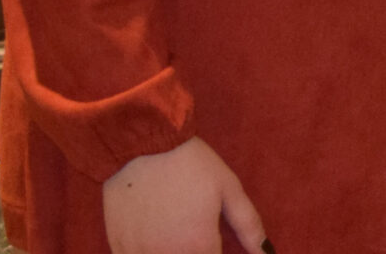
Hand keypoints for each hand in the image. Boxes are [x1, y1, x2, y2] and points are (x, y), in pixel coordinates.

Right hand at [102, 137, 267, 253]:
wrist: (141, 143)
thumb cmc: (191, 163)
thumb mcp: (228, 189)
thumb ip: (249, 226)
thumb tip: (266, 253)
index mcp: (198, 247)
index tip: (213, 241)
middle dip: (197, 253)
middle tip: (194, 232)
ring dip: (173, 251)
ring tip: (177, 230)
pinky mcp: (118, 247)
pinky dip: (149, 251)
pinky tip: (156, 234)